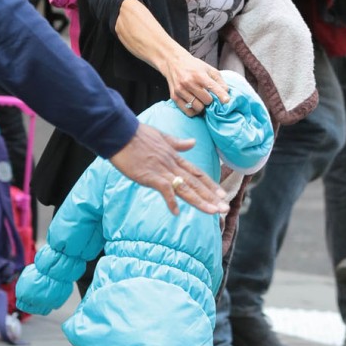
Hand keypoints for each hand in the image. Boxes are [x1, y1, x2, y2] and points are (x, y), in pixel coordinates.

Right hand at [109, 123, 228, 215]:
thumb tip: (193, 143)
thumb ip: (178, 143)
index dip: (210, 184)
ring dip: (200, 201)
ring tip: (214, 212)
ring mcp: (162, 170)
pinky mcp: (150, 175)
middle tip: (225, 208)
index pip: (197, 173)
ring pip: (185, 188)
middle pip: (196, 183)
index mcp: (175, 157)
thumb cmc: (137, 134)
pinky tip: (176, 212)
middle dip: (211, 197)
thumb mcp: (162, 137)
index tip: (221, 194)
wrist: (120, 132)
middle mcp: (172, 165)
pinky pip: (164, 189)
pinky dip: (170, 201)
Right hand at [163, 48, 229, 113]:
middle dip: (210, 101)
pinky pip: (188, 111)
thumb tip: (226, 93)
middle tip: (209, 97)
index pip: (213, 87)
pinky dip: (194, 111)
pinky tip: (195, 105)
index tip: (226, 101)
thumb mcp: (209, 69)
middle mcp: (189, 82)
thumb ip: (219, 81)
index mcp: (199, 75)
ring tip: (201, 100)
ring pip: (198, 108)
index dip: (221, 95)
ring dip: (202, 106)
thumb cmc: (194, 67)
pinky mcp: (174, 97)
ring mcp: (181, 90)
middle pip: (207, 101)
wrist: (173, 62)